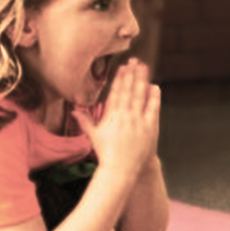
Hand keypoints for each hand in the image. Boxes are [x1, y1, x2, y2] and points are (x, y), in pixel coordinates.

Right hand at [72, 58, 159, 179]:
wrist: (121, 169)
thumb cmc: (107, 153)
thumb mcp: (94, 136)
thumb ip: (86, 121)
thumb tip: (74, 111)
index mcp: (112, 116)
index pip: (116, 93)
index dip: (120, 79)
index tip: (122, 67)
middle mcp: (125, 116)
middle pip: (129, 90)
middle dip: (132, 74)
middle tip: (134, 61)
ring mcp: (138, 121)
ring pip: (140, 96)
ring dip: (142, 80)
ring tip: (144, 68)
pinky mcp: (149, 127)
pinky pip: (152, 108)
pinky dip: (153, 97)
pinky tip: (154, 86)